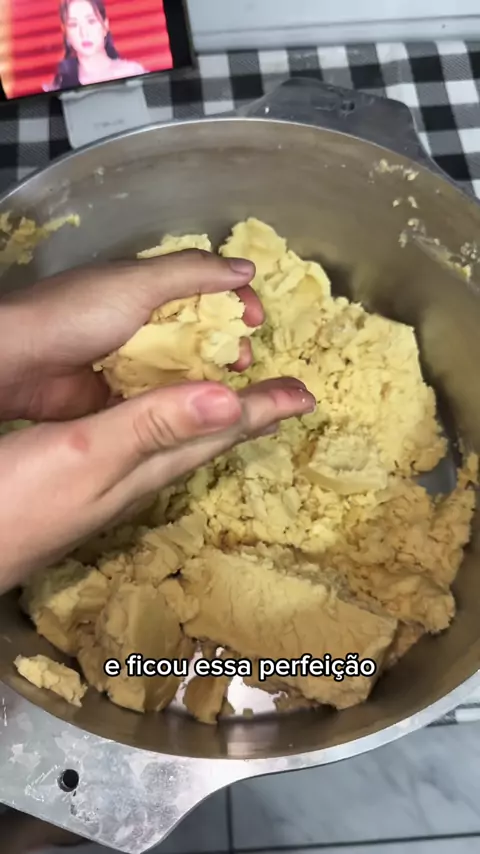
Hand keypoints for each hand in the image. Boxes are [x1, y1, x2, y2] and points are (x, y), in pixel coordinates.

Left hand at [0, 250, 262, 421]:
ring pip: (185, 366)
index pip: (205, 289)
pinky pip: (164, 395)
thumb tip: (247, 269)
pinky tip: (202, 409)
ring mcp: (134, 359)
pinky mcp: (123, 394)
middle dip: (228, 343)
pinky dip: (184, 400)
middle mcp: (144, 321)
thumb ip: (192, 274)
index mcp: (147, 287)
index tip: (257, 321)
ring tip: (230, 387)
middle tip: (241, 361)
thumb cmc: (78, 314)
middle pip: (201, 331)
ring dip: (210, 375)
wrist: (21, 363)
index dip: (235, 301)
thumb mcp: (137, 284)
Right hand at [0, 251, 315, 590]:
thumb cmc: (14, 501)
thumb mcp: (86, 454)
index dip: (262, 411)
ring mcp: (109, 483)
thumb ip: (150, 425)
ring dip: (210, 420)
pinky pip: (145, 445)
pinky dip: (166, 424)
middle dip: (246, 416)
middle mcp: (137, 477)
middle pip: (204, 442)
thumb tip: (227, 401)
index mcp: (145, 465)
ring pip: (176, 445)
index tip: (306, 396)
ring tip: (237, 403)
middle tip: (284, 396)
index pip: (217, 433)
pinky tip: (158, 422)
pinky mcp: (82, 480)